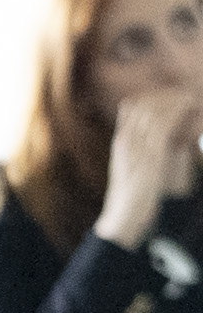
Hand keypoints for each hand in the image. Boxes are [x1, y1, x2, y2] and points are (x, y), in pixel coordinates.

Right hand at [95, 87, 202, 247]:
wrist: (123, 218)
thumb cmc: (131, 198)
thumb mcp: (133, 170)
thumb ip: (141, 152)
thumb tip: (159, 141)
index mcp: (120, 142)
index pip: (132, 105)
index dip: (154, 96)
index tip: (174, 96)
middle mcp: (126, 141)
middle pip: (144, 103)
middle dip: (167, 95)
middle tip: (187, 95)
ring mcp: (136, 147)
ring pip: (155, 111)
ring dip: (176, 101)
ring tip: (192, 100)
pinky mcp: (150, 156)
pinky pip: (164, 125)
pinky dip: (179, 113)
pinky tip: (191, 109)